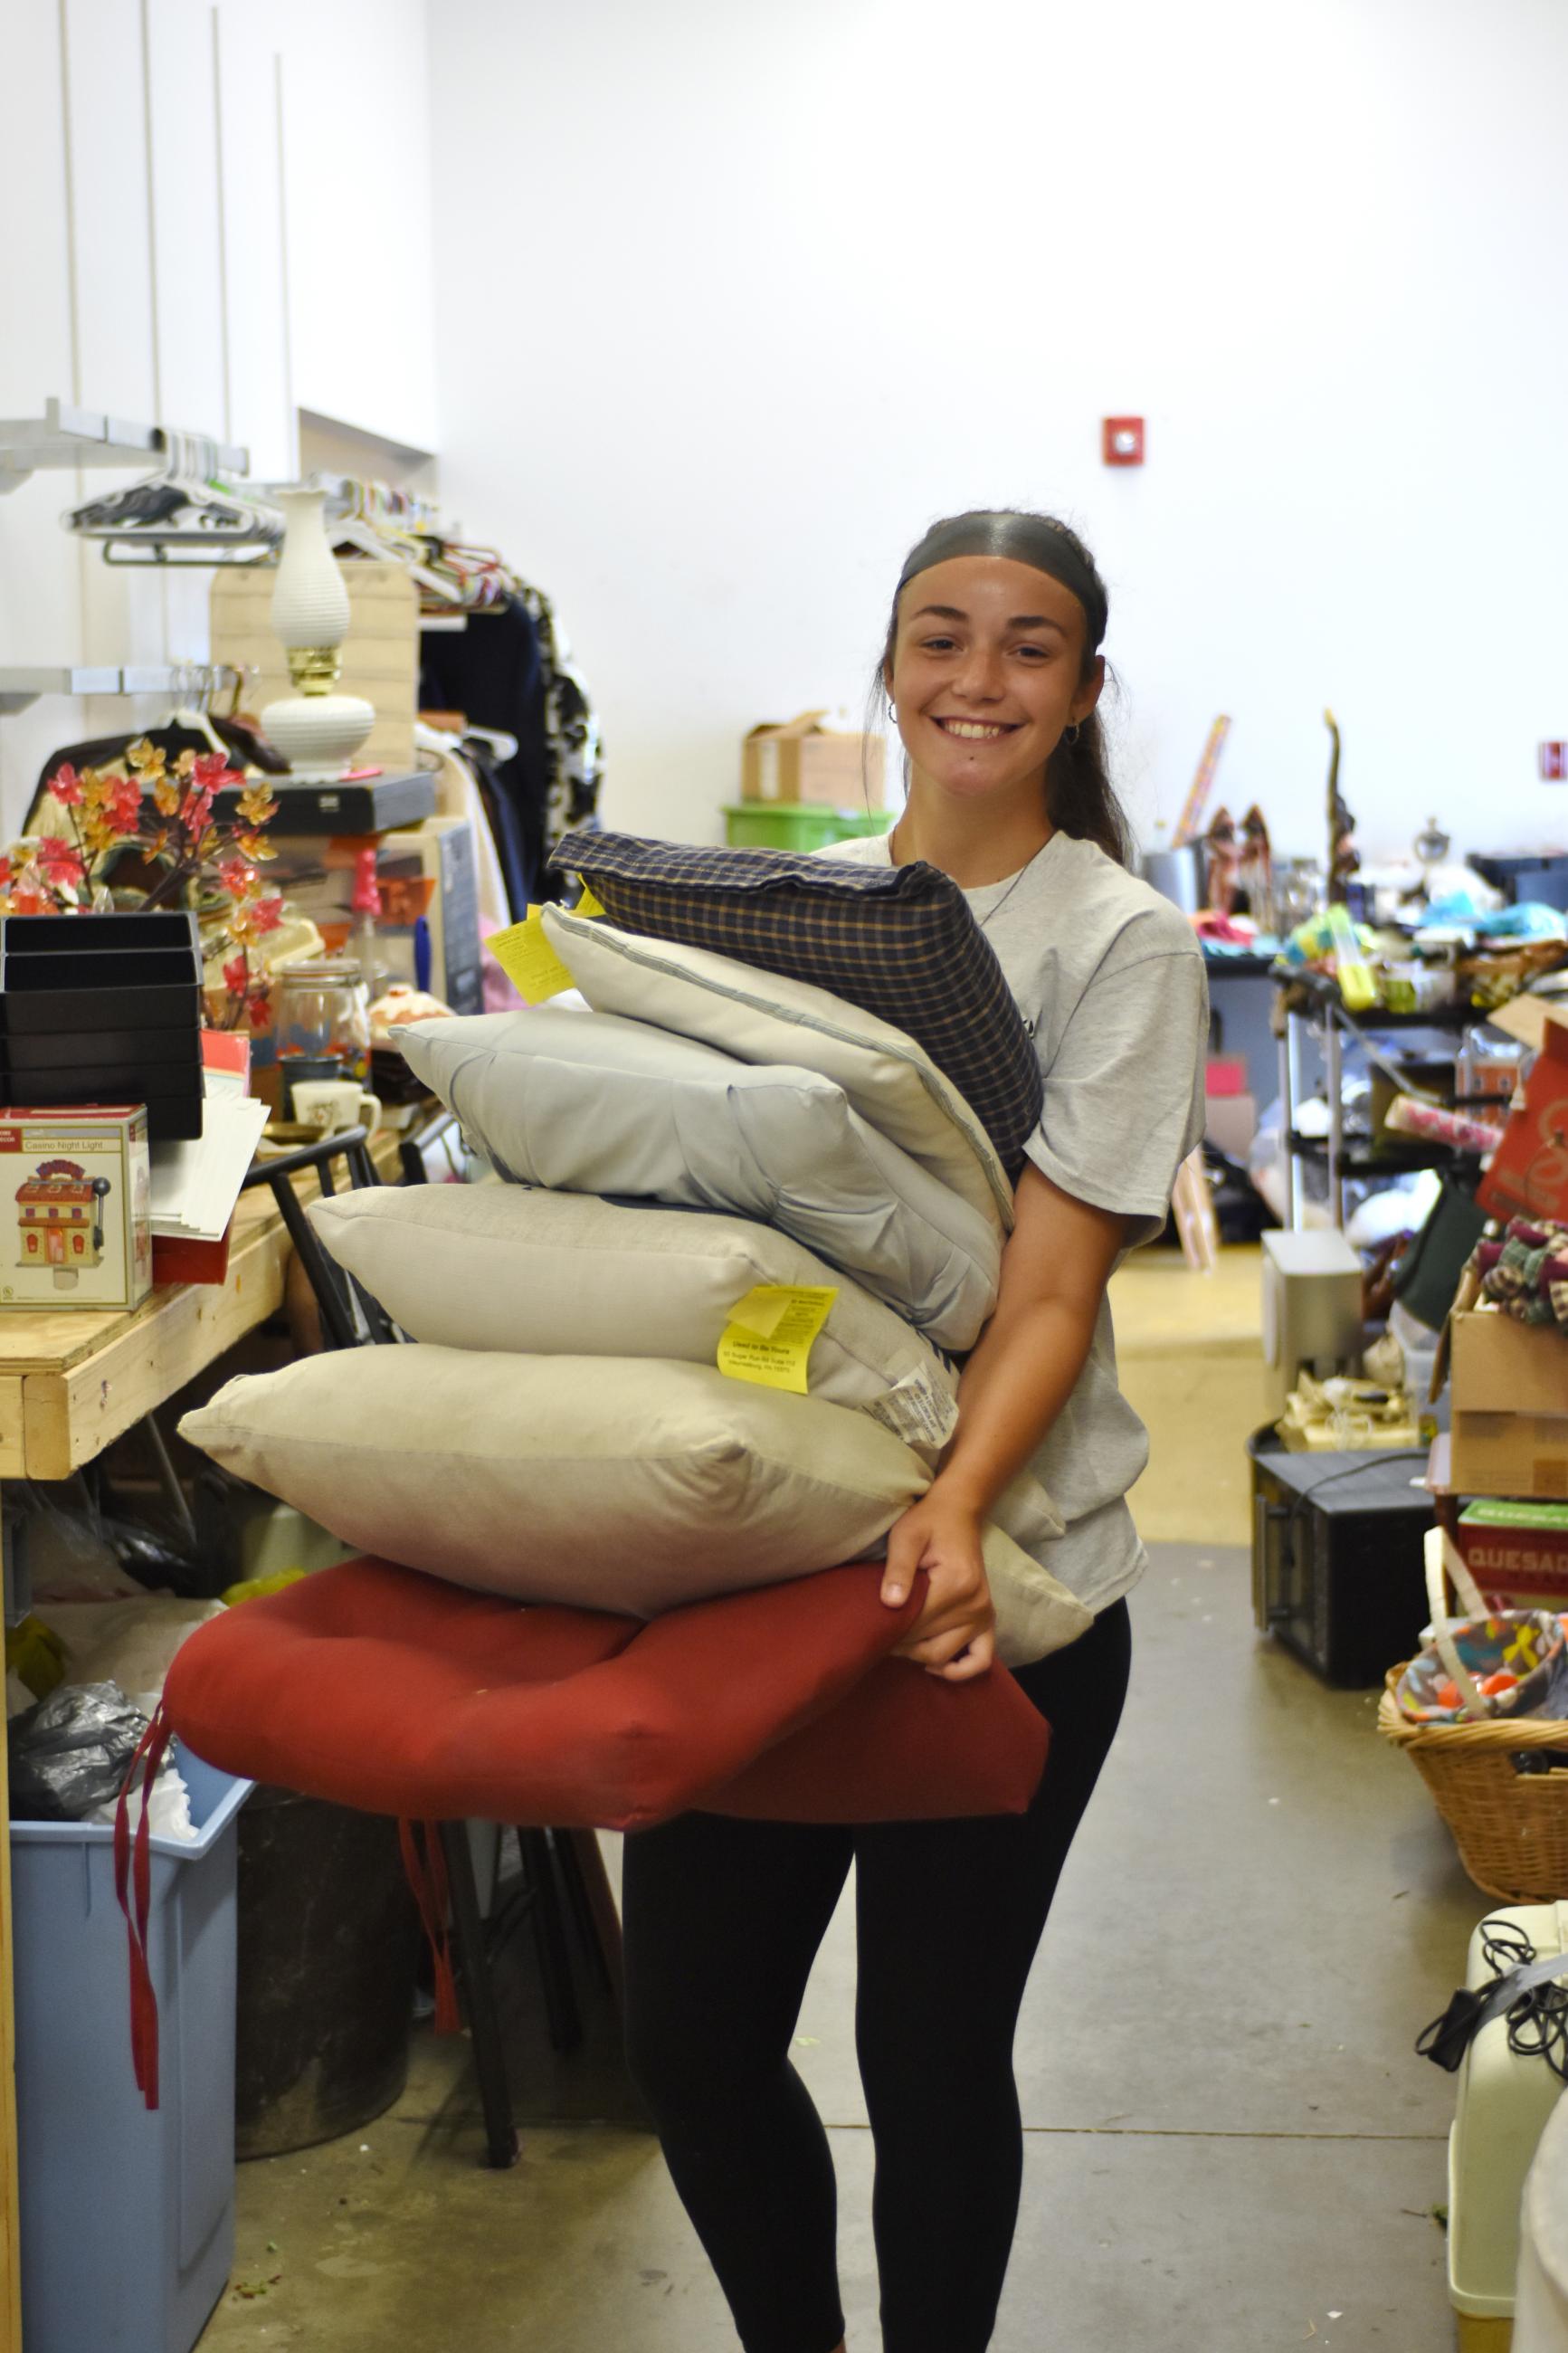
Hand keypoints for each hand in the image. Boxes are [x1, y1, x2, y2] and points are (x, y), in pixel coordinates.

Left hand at [881, 1486, 995, 1682]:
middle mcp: (975, 1604)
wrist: (958, 1512)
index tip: (871, 1627)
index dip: (891, 1631)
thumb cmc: (927, 1522)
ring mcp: (984, 1614)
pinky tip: (936, 1665)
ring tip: (899, 1642)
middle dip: (901, 1646)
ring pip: (946, 1655)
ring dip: (920, 1656)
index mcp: (955, 1584)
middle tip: (879, 1635)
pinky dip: (960, 1669)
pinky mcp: (988, 1618)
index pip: (917, 1625)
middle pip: (930, 1646)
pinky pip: (981, 1658)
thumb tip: (890, 1604)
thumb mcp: (906, 1536)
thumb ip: (898, 1570)